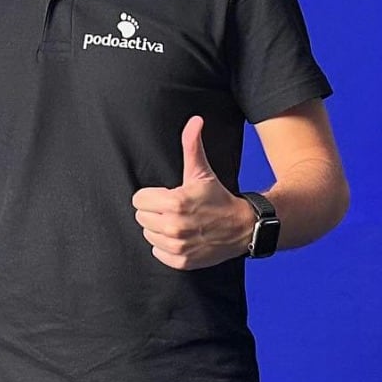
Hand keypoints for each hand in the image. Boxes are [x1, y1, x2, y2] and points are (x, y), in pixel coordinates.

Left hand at [131, 117, 255, 270]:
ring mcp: (177, 246)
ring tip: (179, 223)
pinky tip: (182, 238)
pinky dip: (166, 247)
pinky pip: (157, 252)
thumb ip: (192, 146)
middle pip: (141, 217)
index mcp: (174, 202)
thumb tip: (195, 120)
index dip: (151, 196)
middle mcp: (173, 226)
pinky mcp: (180, 261)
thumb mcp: (202, 172)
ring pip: (148, 234)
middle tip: (175, 209)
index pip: (138, 200)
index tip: (167, 196)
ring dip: (160, 229)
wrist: (243, 227)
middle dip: (155, 211)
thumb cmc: (218, 197)